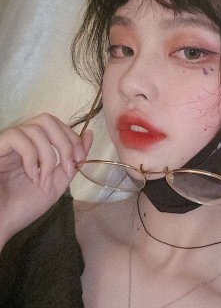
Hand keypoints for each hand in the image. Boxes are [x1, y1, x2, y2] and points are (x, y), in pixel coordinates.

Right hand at [0, 113, 92, 245]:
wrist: (0, 224)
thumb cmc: (24, 206)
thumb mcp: (57, 181)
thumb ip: (73, 160)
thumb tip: (89, 134)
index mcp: (35, 146)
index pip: (57, 125)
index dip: (73, 137)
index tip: (80, 158)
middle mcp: (20, 140)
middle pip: (47, 119)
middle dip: (65, 141)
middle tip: (68, 165)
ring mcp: (7, 143)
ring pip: (35, 128)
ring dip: (48, 156)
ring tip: (44, 180)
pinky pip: (16, 137)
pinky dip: (31, 157)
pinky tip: (31, 176)